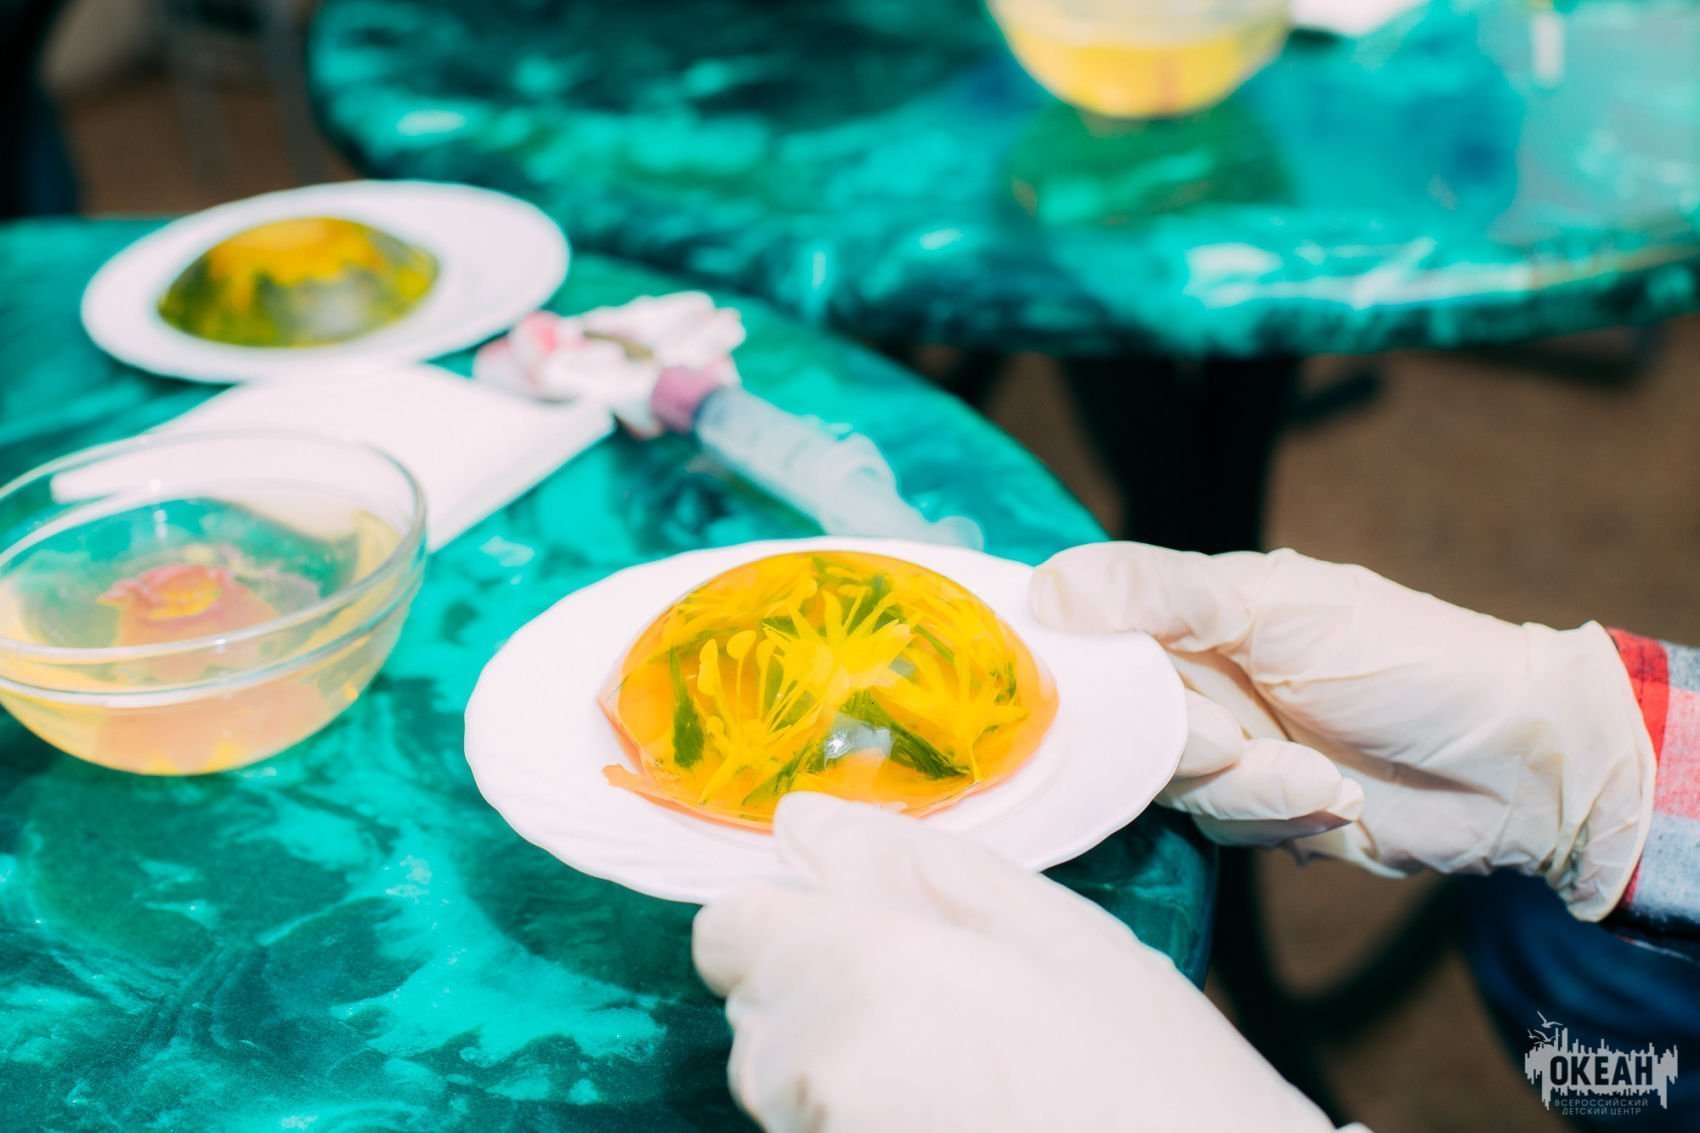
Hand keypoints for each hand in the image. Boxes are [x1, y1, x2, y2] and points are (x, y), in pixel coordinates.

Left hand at [693, 794, 1335, 1132]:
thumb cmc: (1155, 1081)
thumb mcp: (1059, 937)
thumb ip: (914, 867)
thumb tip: (806, 825)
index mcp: (864, 970)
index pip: (727, 930)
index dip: (790, 922)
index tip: (857, 935)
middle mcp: (814, 1068)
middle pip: (755, 1008)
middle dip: (824, 995)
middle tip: (946, 1013)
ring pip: (781, 1081)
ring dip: (841, 1068)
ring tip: (962, 1079)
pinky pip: (811, 1131)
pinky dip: (859, 1119)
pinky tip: (952, 1117)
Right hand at [1030, 543, 1656, 920]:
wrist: (1512, 767)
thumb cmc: (1407, 661)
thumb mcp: (1280, 611)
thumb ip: (1163, 595)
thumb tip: (1047, 590)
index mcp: (1193, 609)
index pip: (1088, 627)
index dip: (1073, 662)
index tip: (1080, 692)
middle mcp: (1196, 675)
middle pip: (1117, 720)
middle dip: (1181, 743)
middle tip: (1238, 742)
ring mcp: (1224, 745)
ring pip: (1167, 784)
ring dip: (1245, 789)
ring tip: (1317, 775)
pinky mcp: (1254, 808)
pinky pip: (1216, 829)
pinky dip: (1274, 818)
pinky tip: (1333, 800)